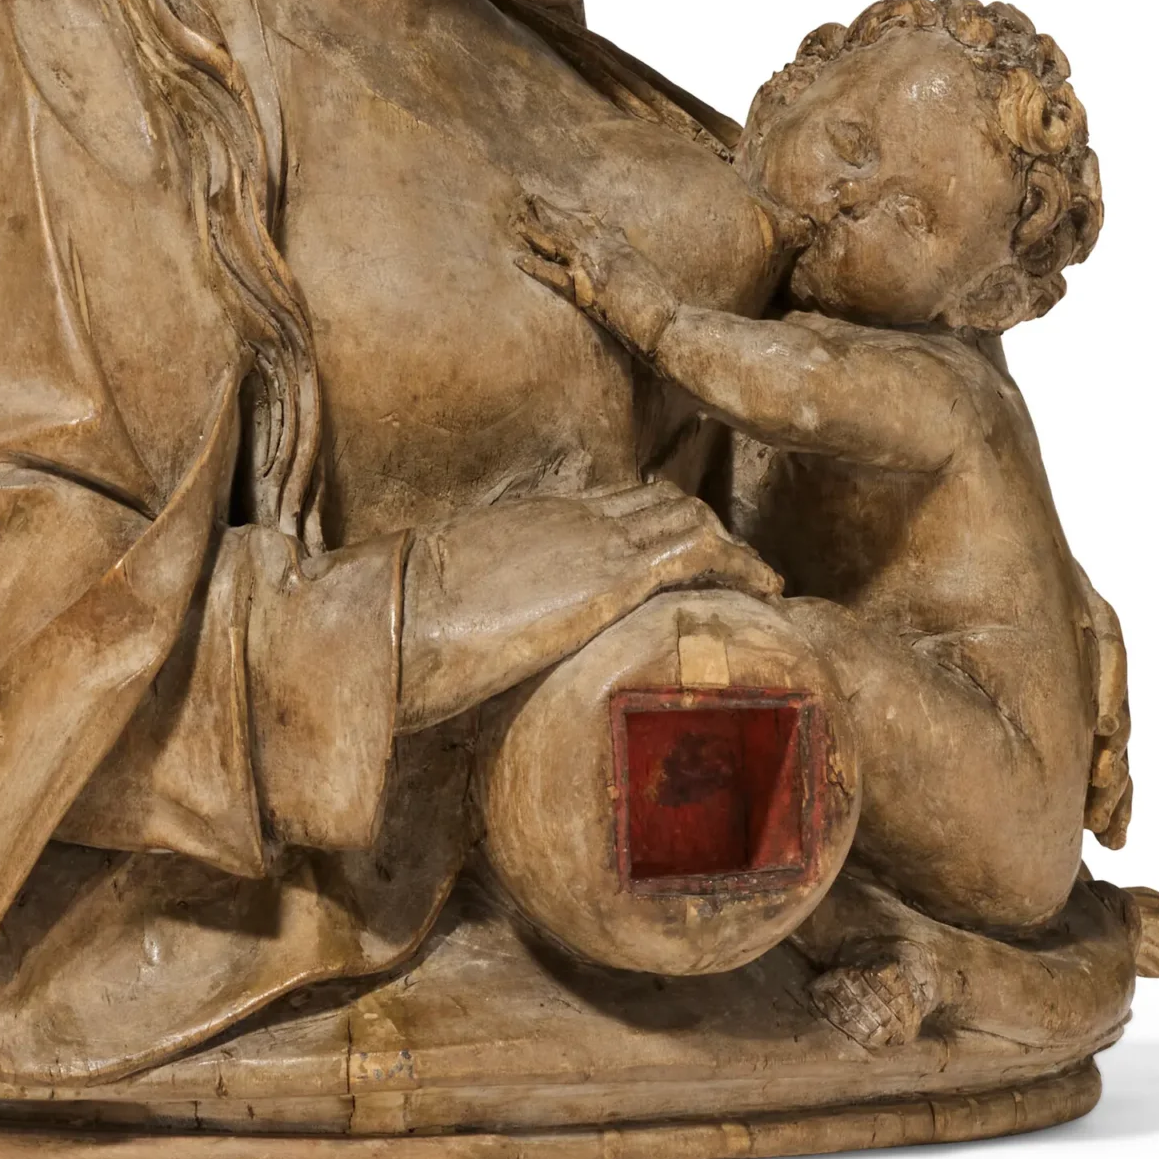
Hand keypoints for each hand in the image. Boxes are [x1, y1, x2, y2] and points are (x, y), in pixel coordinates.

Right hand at [400, 480, 781, 729]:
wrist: (389, 622)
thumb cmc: (400, 631)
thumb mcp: (447, 611)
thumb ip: (478, 616)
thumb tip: (474, 658)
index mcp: (530, 519)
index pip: (614, 503)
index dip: (658, 524)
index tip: (684, 557)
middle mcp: (570, 515)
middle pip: (661, 500)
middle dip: (706, 529)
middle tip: (736, 574)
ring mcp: (594, 539)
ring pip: (691, 517)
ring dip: (732, 549)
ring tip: (762, 588)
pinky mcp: (613, 576)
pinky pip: (700, 552)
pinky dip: (742, 566)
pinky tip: (769, 593)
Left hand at [515, 192, 680, 355]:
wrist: (668, 323)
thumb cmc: (660, 305)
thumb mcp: (645, 270)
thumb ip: (628, 253)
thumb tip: (618, 238)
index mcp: (619, 246)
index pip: (589, 222)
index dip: (569, 210)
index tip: (553, 200)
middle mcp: (605, 250)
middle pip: (570, 225)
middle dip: (548, 211)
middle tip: (526, 197)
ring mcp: (594, 267)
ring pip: (558, 243)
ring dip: (535, 231)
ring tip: (515, 220)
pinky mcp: (586, 289)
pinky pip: (554, 275)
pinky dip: (535, 266)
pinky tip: (518, 260)